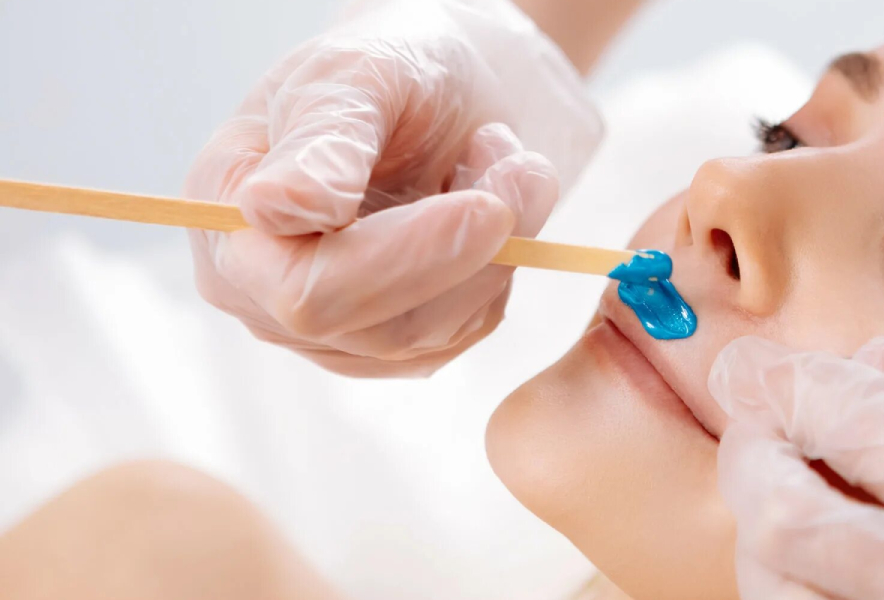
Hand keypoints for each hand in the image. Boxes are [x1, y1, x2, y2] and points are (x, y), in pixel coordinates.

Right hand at [184, 0, 600, 376]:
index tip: (485, 206)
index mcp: (227, 221)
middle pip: (377, 328)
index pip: (305, 290)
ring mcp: (330, 328)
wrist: (443, 86)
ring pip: (435, 333)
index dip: (401, 260)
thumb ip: (321, 139)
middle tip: (524, 166)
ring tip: (502, 157)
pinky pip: (468, 329)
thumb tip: (277, 205)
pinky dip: (501, 265)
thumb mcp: (358, 74)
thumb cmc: (389, 67)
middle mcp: (263, 293)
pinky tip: (492, 199)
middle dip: (468, 252)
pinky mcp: (396, 341)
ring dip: (499, 247)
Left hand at [711, 336, 883, 599]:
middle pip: (782, 517)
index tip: (760, 370)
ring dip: (766, 532)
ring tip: (795, 496)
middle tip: (760, 431)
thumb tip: (870, 370)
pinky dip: (794, 586)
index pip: (853, 423)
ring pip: (774, 588)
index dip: (790, 385)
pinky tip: (820, 559)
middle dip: (753, 459)